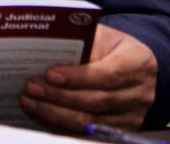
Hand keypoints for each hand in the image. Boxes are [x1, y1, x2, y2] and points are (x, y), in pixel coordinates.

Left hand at [20, 23, 157, 132]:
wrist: (131, 67)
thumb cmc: (111, 48)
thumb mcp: (103, 36)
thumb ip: (81, 42)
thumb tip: (45, 49)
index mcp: (139, 62)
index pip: (108, 74)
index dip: (78, 77)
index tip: (50, 74)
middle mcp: (140, 93)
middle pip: (96, 101)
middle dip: (58, 96)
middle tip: (31, 88)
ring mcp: (132, 116)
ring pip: (89, 122)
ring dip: (54, 113)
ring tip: (29, 102)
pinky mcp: (119, 132)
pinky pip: (85, 134)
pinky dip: (59, 126)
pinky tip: (40, 115)